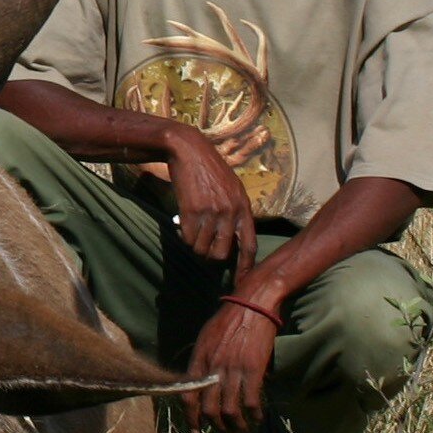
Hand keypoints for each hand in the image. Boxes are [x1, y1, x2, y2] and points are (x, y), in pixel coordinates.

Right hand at [166, 124, 257, 266]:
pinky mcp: (191, 210)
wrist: (189, 150)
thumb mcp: (232, 188)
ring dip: (195, 246)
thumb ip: (236, 212)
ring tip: (193, 233)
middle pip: (222, 253)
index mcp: (244, 207)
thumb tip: (234, 239)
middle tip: (205, 251)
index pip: (249, 245)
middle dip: (212, 257)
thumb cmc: (211, 170)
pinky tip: (183, 224)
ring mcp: (210, 212)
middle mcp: (230, 212)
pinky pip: (187, 238)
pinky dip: (184, 236)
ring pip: (202, 248)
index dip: (245, 267)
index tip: (241, 281)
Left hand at [183, 296, 276, 432]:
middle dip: (216, 427)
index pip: (188, 397)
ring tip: (242, 431)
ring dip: (236, 427)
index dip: (191, 420)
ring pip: (230, 411)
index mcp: (198, 360)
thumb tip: (202, 384)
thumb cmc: (229, 319)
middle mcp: (212, 368)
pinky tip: (258, 417)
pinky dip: (254, 414)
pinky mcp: (253, 369)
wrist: (252, 303)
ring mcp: (232, 369)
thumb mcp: (206, 338)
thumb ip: (202, 362)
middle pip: (208, 409)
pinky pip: (251, 400)